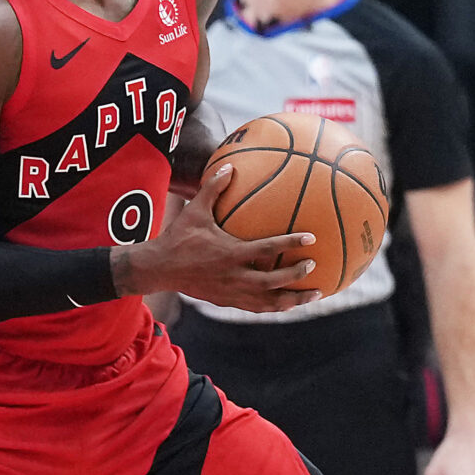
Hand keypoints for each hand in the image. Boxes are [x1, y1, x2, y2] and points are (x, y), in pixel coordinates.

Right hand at [115, 167, 318, 311]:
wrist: (160, 269)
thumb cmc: (178, 237)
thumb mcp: (195, 211)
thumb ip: (213, 189)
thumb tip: (229, 166)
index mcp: (230, 253)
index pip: (267, 249)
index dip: (291, 243)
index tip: (311, 238)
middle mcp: (234, 276)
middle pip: (273, 281)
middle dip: (296, 275)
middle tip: (314, 266)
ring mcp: (231, 293)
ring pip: (268, 301)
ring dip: (293, 299)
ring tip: (315, 295)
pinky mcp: (227, 302)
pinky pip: (256, 307)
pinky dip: (275, 306)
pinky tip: (289, 303)